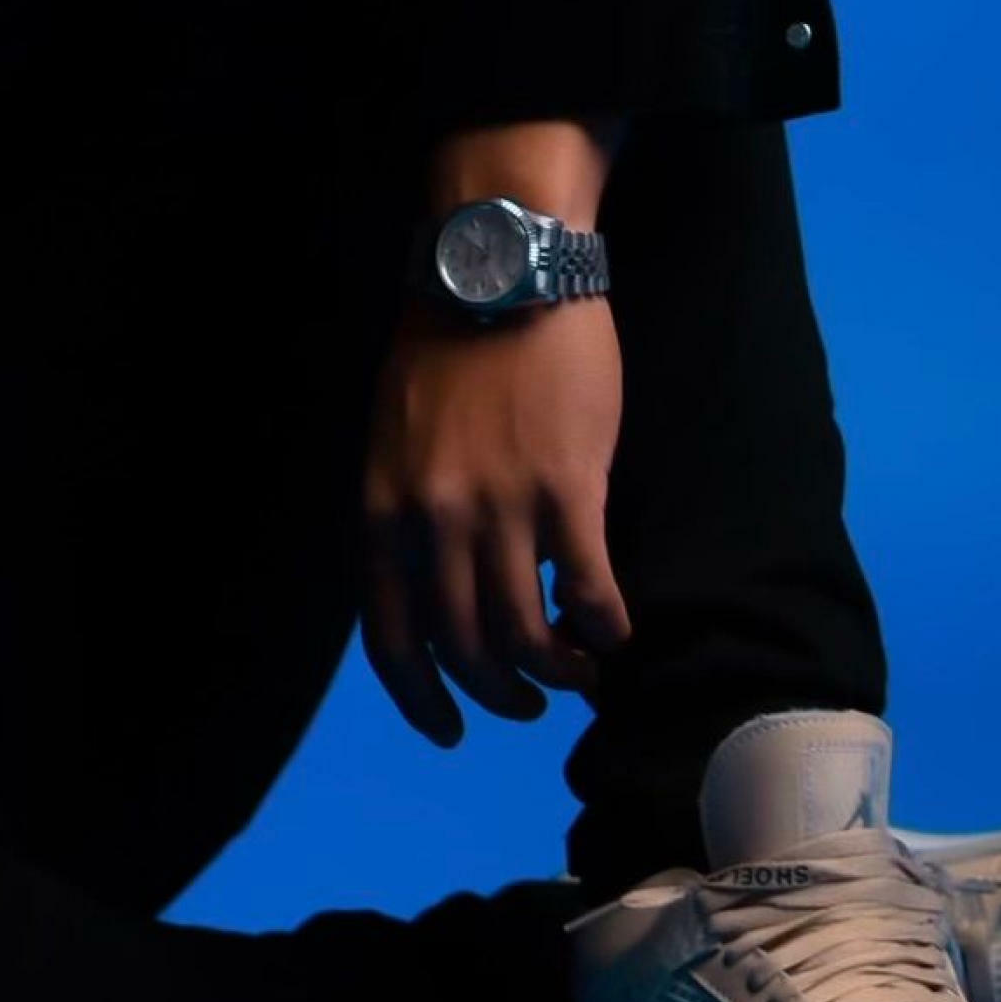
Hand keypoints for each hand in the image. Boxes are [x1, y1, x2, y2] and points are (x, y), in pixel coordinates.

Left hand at [359, 287, 634, 746]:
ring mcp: (502, 509)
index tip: (448, 726)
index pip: (391, 636)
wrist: (501, 275)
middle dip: (498, 693)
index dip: (421, 697)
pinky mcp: (570, 491)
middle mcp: (434, 521)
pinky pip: (592, 593)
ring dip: (557, 673)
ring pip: (528, 637)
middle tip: (527, 699)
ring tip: (578, 671)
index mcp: (384, 507)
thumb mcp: (392, 436)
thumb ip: (405, 509)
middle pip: (464, 649)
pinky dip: (607, 630)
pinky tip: (616, 633)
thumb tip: (429, 580)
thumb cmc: (446, 348)